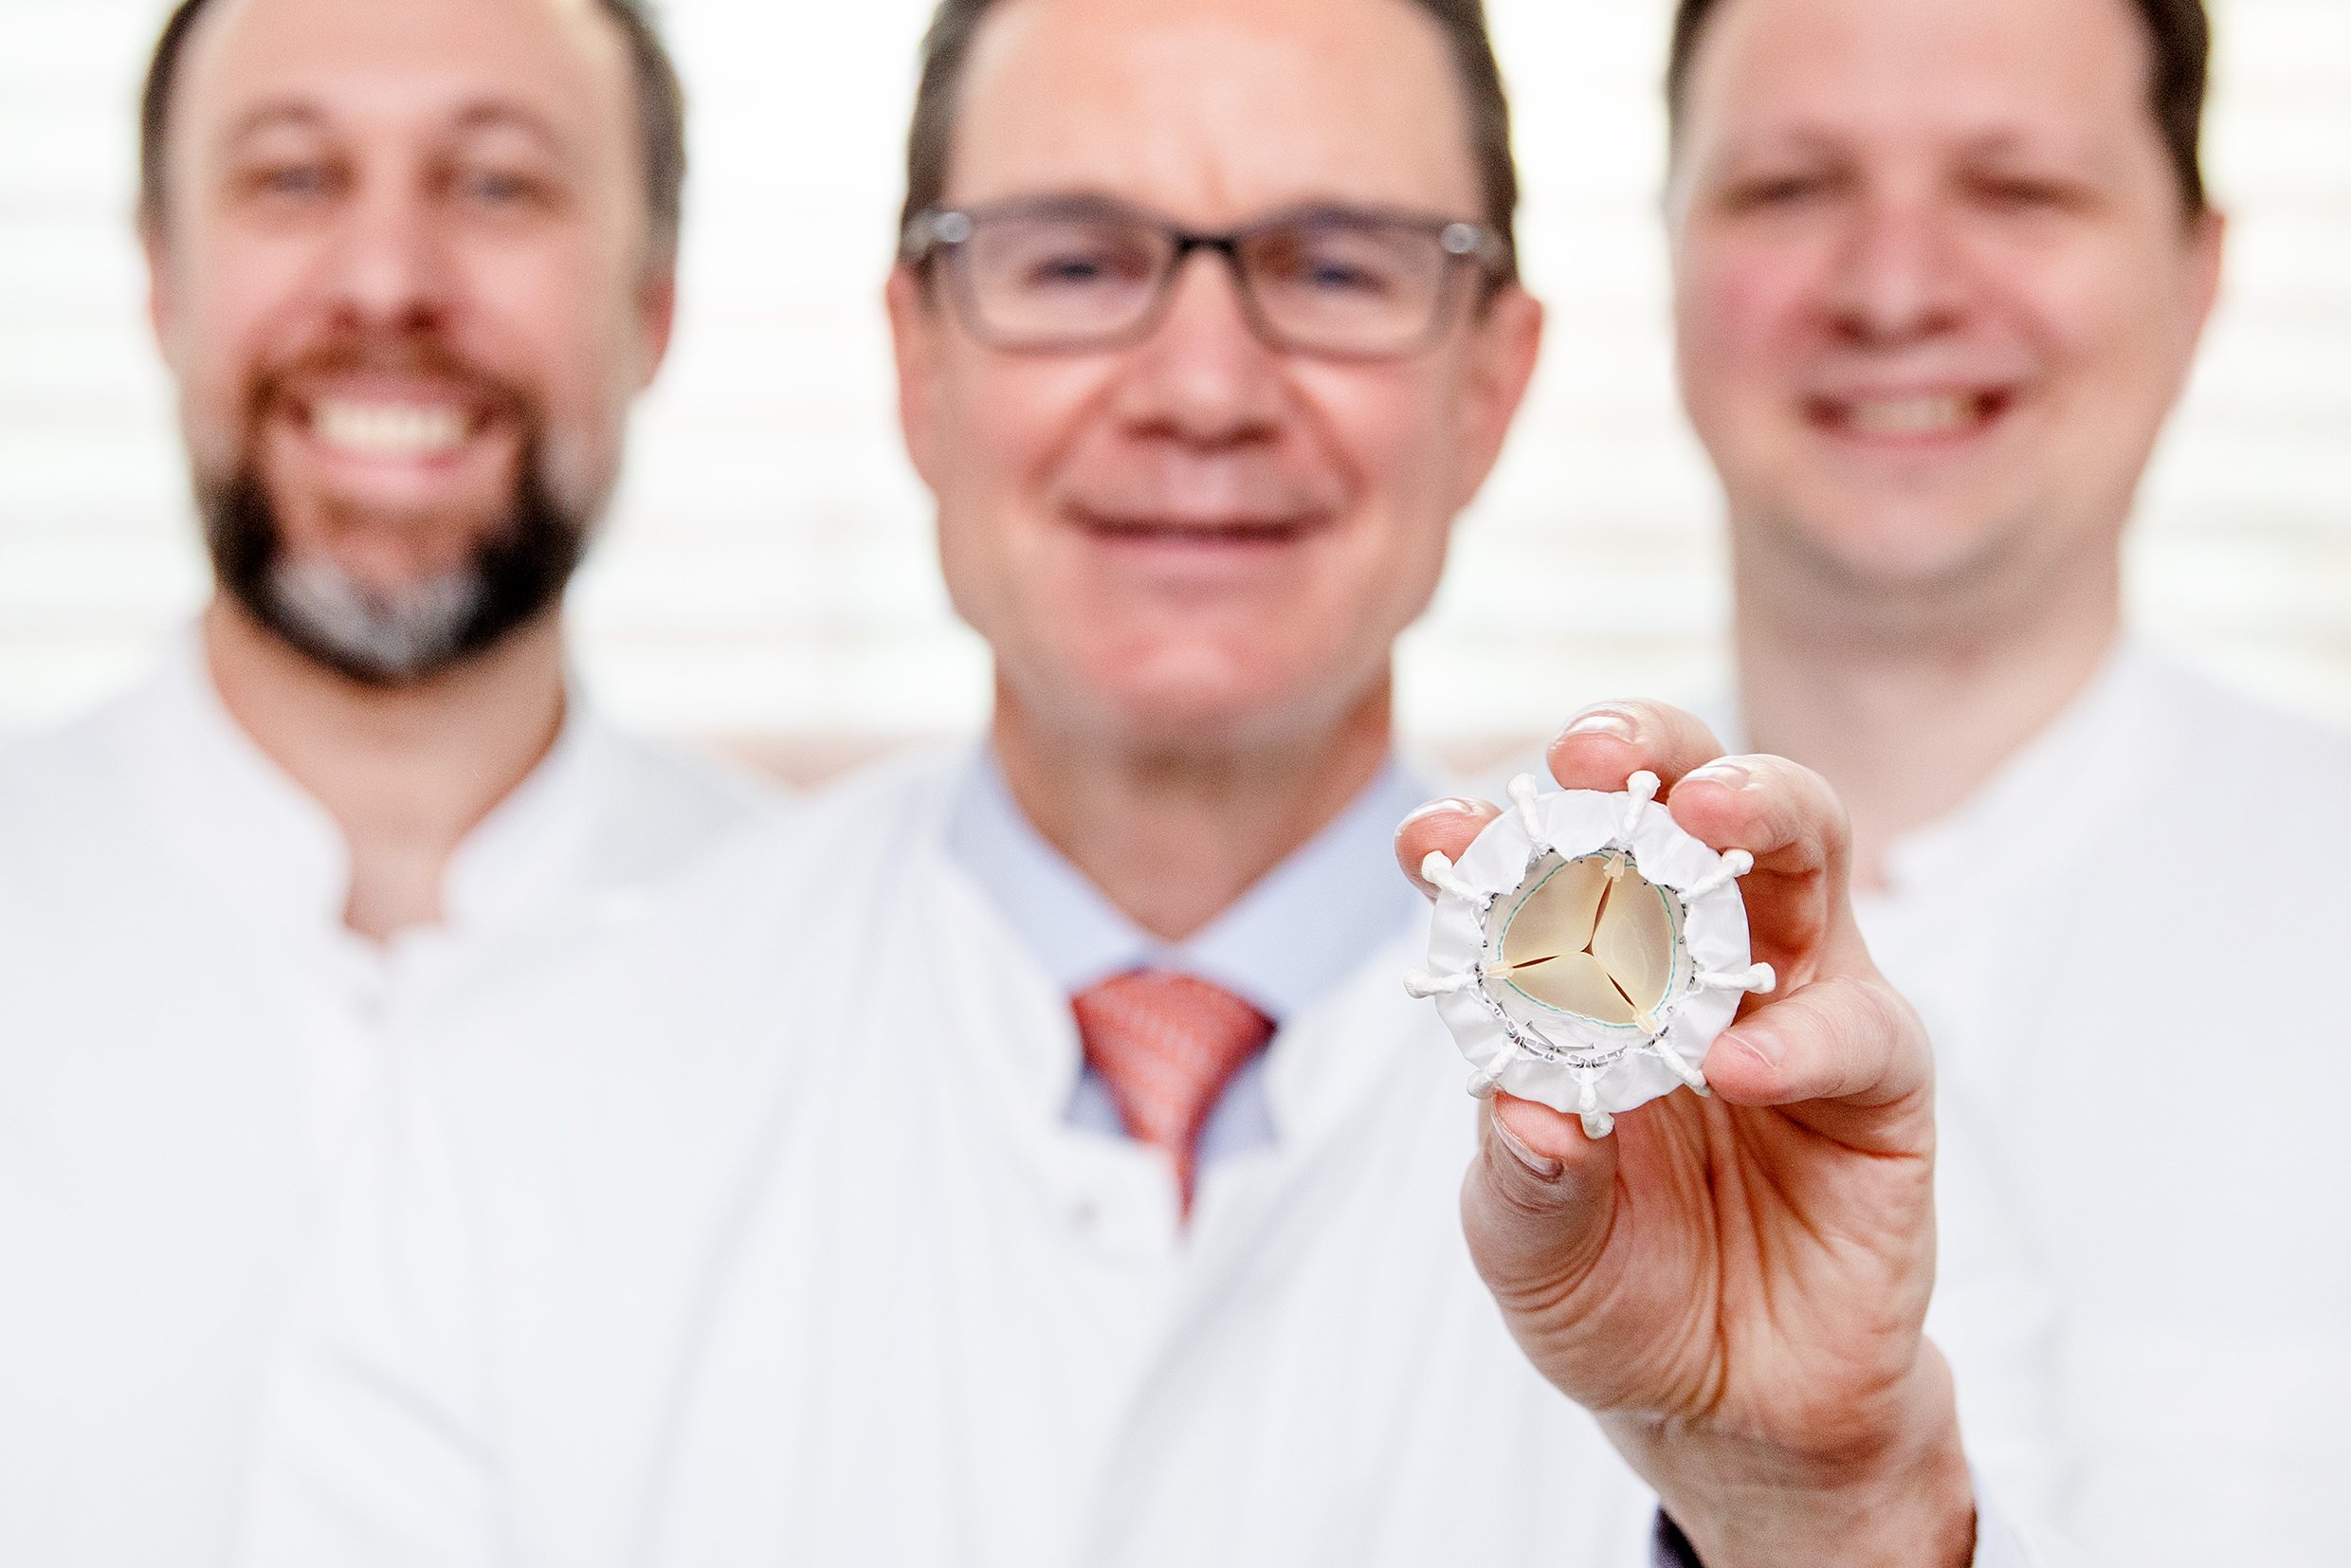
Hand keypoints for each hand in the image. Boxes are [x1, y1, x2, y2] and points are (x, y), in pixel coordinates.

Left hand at [1398, 703, 1972, 1567]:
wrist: (1729, 1415)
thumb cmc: (1615, 1296)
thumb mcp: (1531, 1245)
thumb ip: (1523, 1174)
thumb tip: (1519, 1102)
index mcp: (1591, 975)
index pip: (1545, 870)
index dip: (1491, 835)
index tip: (1432, 833)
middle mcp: (1698, 960)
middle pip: (1693, 803)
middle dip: (1645, 754)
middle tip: (1591, 755)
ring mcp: (1798, 1004)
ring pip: (1805, 857)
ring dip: (1756, 812)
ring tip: (1700, 814)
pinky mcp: (1879, 1082)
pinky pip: (1856, 1028)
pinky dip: (1796, 1034)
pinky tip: (1737, 1064)